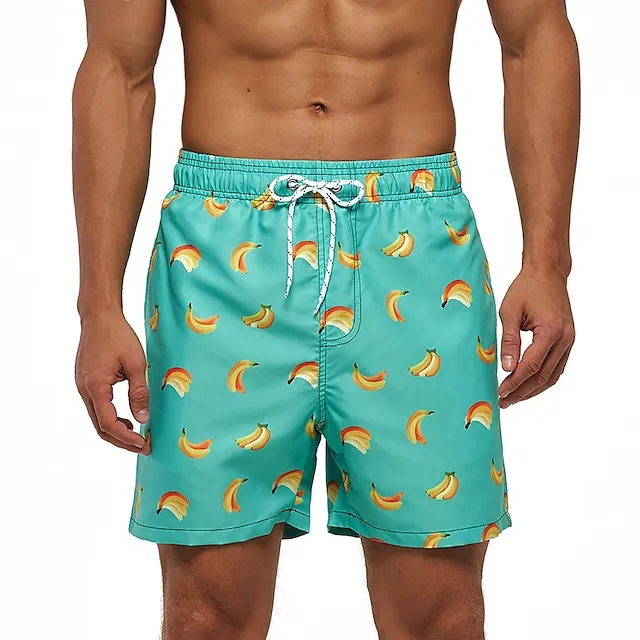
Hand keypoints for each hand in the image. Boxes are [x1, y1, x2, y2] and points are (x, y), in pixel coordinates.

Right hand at [75, 311, 150, 453]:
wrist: (99, 317)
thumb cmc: (118, 336)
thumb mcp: (136, 364)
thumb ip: (139, 392)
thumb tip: (143, 419)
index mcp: (95, 387)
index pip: (108, 424)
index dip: (126, 438)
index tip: (143, 444)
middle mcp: (84, 390)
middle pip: (100, 427)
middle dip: (121, 441)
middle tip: (143, 447)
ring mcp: (83, 387)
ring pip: (97, 419)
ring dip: (116, 431)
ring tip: (137, 437)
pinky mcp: (86, 382)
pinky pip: (97, 407)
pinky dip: (111, 418)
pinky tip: (127, 419)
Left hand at [497, 266, 574, 407]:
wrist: (547, 273)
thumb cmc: (527, 288)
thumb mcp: (510, 312)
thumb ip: (508, 341)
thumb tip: (507, 367)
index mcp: (551, 331)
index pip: (531, 366)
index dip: (515, 382)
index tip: (500, 392)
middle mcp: (565, 339)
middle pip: (543, 376)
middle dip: (522, 392)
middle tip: (504, 401)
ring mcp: (569, 341)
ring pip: (552, 376)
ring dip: (533, 390)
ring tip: (514, 398)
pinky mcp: (567, 340)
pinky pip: (557, 367)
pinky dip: (543, 379)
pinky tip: (528, 386)